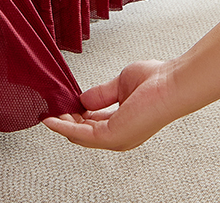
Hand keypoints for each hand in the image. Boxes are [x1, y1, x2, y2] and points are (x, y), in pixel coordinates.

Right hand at [42, 60, 180, 150]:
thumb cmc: (156, 81)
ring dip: (62, 125)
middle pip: (85, 133)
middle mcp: (121, 135)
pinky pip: (82, 134)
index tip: (62, 105)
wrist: (171, 83)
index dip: (76, 115)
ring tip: (48, 114)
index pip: (94, 124)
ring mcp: (117, 138)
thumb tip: (82, 100)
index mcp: (124, 123)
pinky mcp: (113, 135)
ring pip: (80, 136)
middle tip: (52, 110)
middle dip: (66, 122)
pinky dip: (64, 127)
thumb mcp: (120, 85)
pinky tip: (52, 120)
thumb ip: (101, 94)